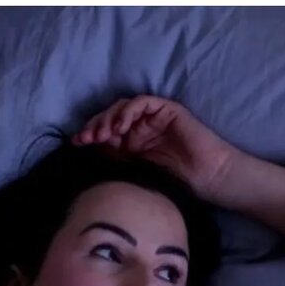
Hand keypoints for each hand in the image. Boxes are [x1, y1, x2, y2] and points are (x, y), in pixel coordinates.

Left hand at [72, 95, 236, 201]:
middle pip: (109, 118)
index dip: (89, 135)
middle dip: (94, 126)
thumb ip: (117, 162)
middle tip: (85, 139)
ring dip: (108, 118)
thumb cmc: (177, 182)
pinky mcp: (165, 110)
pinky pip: (141, 103)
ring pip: (122, 107)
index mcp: (131, 144)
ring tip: (101, 134)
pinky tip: (120, 127)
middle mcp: (139, 128)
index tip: (76, 144)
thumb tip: (89, 158)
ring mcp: (152, 118)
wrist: (208, 177)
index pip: (104, 132)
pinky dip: (128, 111)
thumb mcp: (138, 173)